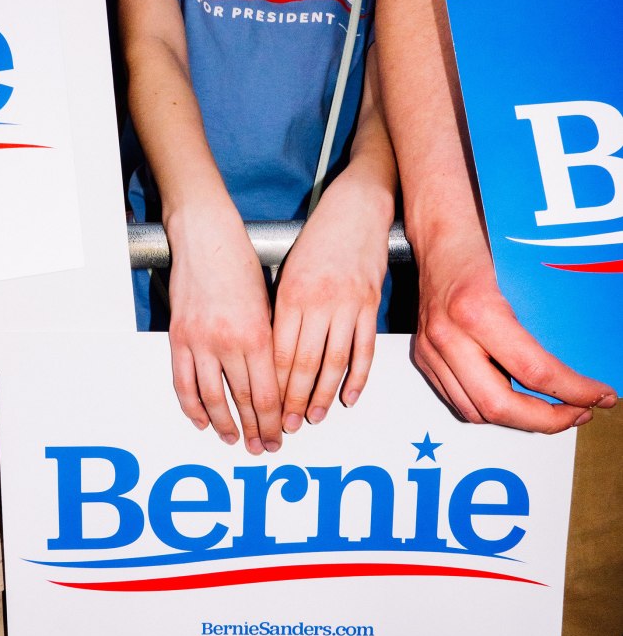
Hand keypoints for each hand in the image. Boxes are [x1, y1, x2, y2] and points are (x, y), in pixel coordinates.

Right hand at [167, 203, 281, 453]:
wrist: (205, 237)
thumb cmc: (242, 265)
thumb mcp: (268, 304)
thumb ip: (270, 344)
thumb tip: (276, 382)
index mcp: (257, 335)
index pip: (267, 393)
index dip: (273, 421)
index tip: (280, 437)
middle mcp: (228, 343)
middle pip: (243, 400)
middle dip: (255, 429)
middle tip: (263, 448)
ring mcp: (199, 342)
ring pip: (212, 397)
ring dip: (225, 424)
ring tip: (234, 440)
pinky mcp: (178, 338)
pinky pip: (183, 382)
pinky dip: (192, 406)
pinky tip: (203, 421)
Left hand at [273, 174, 391, 431]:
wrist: (358, 209)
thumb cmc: (318, 238)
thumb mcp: (289, 271)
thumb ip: (283, 310)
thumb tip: (273, 353)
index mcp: (292, 296)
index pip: (280, 353)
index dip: (273, 386)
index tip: (265, 409)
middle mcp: (319, 304)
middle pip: (305, 364)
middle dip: (294, 400)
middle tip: (286, 426)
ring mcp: (348, 306)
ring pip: (334, 362)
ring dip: (323, 395)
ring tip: (314, 418)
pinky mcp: (371, 305)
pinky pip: (364, 350)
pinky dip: (357, 377)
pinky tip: (348, 398)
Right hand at [413, 226, 616, 432]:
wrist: (437, 233)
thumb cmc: (479, 242)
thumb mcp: (522, 275)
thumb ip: (544, 321)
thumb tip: (583, 360)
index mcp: (477, 311)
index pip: (533, 372)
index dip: (572, 392)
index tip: (598, 396)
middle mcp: (448, 336)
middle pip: (500, 406)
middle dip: (546, 421)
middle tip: (578, 413)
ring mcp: (431, 350)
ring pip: (476, 411)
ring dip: (518, 420)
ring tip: (552, 411)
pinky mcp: (424, 357)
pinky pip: (458, 400)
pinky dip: (490, 409)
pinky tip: (515, 401)